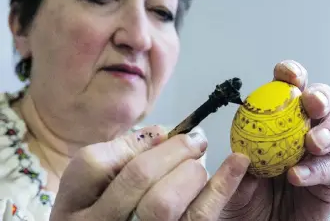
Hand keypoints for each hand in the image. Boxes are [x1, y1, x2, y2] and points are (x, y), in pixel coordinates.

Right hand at [50, 124, 249, 220]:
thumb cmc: (104, 209)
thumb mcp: (97, 185)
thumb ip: (122, 154)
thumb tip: (164, 133)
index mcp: (74, 204)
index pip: (94, 162)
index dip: (133, 143)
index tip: (161, 135)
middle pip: (138, 177)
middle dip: (173, 150)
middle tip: (194, 140)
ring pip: (165, 203)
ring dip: (191, 171)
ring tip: (199, 161)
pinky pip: (199, 218)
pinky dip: (222, 186)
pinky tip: (238, 163)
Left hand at [219, 60, 329, 220]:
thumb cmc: (236, 202)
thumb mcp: (225, 176)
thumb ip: (231, 158)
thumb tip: (228, 144)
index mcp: (274, 123)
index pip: (286, 90)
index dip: (291, 76)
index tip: (286, 76)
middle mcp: (299, 133)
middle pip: (321, 102)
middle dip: (320, 97)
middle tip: (311, 104)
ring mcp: (317, 156)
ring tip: (312, 142)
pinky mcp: (329, 182)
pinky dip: (317, 170)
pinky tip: (297, 176)